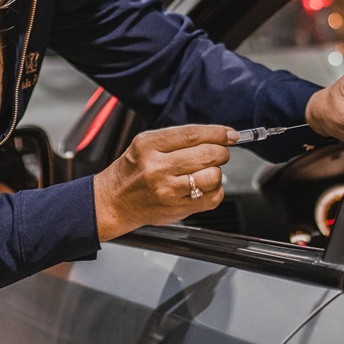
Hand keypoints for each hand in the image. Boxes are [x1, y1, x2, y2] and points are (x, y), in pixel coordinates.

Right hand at [93, 125, 236, 241]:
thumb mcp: (146, 144)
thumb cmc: (133, 170)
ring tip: (206, 171)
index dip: (218, 133)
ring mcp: (168, 191)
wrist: (114, 201)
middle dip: (221, 152)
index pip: (193, 134)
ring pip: (212, 177)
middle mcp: (157, 168)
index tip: (230, 134)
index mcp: (149, 145)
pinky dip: (216, 191)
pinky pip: (212, 199)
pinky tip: (204, 187)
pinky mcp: (177, 209)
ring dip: (217, 172)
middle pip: (207, 155)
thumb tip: (220, 136)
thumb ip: (178, 139)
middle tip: (218, 153)